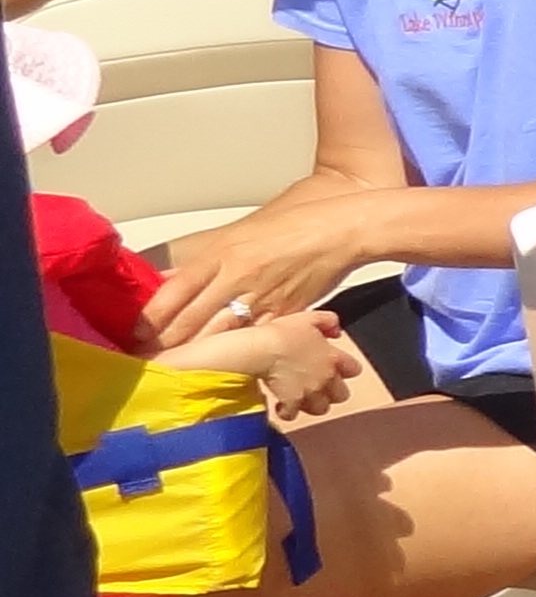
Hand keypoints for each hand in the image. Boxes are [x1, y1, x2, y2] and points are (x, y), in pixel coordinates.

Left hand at [142, 197, 405, 345]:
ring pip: (218, 335)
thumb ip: (208, 258)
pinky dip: (235, 356)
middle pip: (190, 320)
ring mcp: (261, 299)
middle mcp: (235, 277)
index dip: (150, 318)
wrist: (341, 230)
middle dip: (164, 345)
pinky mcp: (285, 315)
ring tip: (172, 371)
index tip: (132, 337)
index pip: (174, 291)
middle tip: (143, 364)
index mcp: (220, 254)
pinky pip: (254, 340)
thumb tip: (173, 278)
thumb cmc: (292, 224)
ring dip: (193, 355)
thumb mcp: (240, 233)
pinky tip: (220, 368)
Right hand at [246, 309, 364, 422]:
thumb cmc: (283, 332)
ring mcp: (310, 393)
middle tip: (318, 386)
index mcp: (334, 358)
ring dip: (312, 404)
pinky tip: (281, 404)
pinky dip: (287, 412)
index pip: (354, 370)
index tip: (335, 368)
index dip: (345, 370)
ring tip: (302, 397)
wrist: (262, 349)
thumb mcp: (309, 318)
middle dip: (332, 392)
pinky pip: (293, 415)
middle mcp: (327, 378)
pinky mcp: (292, 403)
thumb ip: (328, 321)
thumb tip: (336, 330)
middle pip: (341, 395)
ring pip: (321, 408)